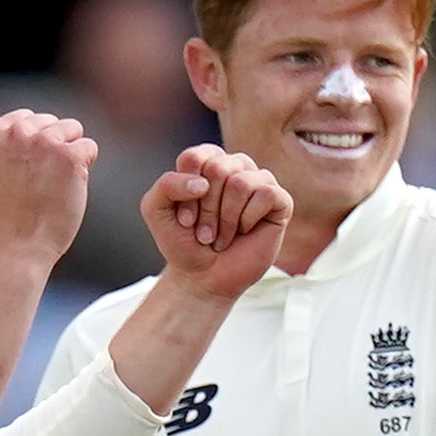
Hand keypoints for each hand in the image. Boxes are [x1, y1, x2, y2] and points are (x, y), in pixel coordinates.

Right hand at [0, 108, 97, 264]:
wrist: (19, 244)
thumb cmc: (5, 215)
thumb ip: (0, 146)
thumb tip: (14, 128)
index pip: (28, 118)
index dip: (34, 144)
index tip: (30, 170)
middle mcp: (18, 131)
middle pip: (51, 122)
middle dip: (53, 145)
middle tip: (42, 181)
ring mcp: (45, 142)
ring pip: (72, 129)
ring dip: (70, 153)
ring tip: (56, 182)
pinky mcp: (70, 156)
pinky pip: (89, 147)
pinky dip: (86, 165)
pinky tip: (71, 186)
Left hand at [142, 146, 296, 302]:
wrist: (202, 277)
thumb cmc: (183, 241)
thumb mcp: (155, 209)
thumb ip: (166, 185)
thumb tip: (203, 183)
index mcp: (208, 160)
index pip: (194, 158)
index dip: (185, 193)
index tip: (184, 219)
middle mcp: (236, 165)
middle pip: (218, 169)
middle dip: (206, 209)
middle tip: (204, 232)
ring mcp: (260, 181)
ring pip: (241, 183)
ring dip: (226, 219)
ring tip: (221, 235)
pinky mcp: (279, 200)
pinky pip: (266, 195)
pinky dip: (248, 219)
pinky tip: (244, 231)